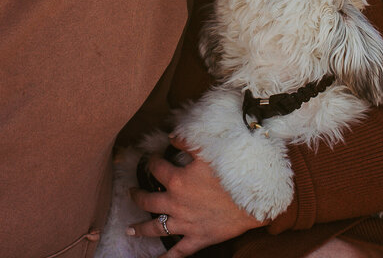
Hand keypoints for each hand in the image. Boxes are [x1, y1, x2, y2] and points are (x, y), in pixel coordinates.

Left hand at [126, 138, 266, 256]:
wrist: (252, 199)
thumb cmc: (231, 173)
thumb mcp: (208, 152)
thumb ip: (187, 142)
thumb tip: (171, 136)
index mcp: (177, 180)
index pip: (155, 168)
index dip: (151, 161)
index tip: (150, 159)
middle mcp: (175, 203)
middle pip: (147, 201)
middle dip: (137, 196)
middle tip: (131, 193)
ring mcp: (185, 224)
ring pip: (156, 227)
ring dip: (141, 229)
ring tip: (130, 230)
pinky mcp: (198, 238)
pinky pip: (179, 252)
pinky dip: (167, 257)